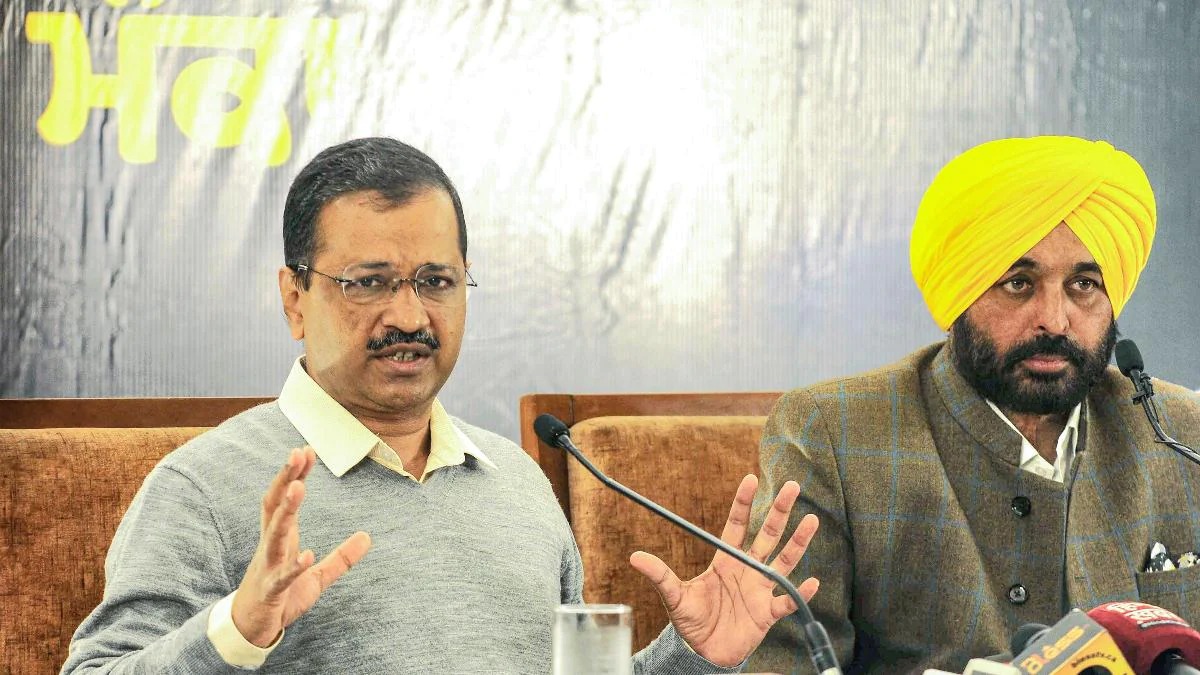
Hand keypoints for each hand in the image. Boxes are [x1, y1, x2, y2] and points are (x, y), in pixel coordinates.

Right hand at [231, 447, 371, 646]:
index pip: (284, 499)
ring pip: (275, 535)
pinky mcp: (271, 591)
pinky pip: (282, 577)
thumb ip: (341, 558)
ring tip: (299, 489)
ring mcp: (268, 568)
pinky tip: (307, 555)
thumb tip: (367, 537)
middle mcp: (271, 547)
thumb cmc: (280, 597)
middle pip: (275, 507)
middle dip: (285, 480)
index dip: (294, 475)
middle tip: (296, 454)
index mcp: (282, 539)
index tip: (305, 451)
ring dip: (286, 512)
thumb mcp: (317, 577)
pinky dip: (294, 566)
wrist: (249, 630)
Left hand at [629, 474, 818, 667]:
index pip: (737, 525)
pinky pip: (787, 601)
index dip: (743, 503)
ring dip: (797, 542)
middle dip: (779, 511)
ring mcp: (759, 589)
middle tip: (792, 487)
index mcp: (725, 560)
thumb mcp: (674, 596)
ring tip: (811, 521)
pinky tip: (813, 581)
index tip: (751, 479)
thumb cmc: (690, 621)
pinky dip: (800, 594)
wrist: (703, 652)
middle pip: (767, 534)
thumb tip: (634, 557)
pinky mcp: (767, 613)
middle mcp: (747, 570)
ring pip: (784, 561)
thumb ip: (660, 575)